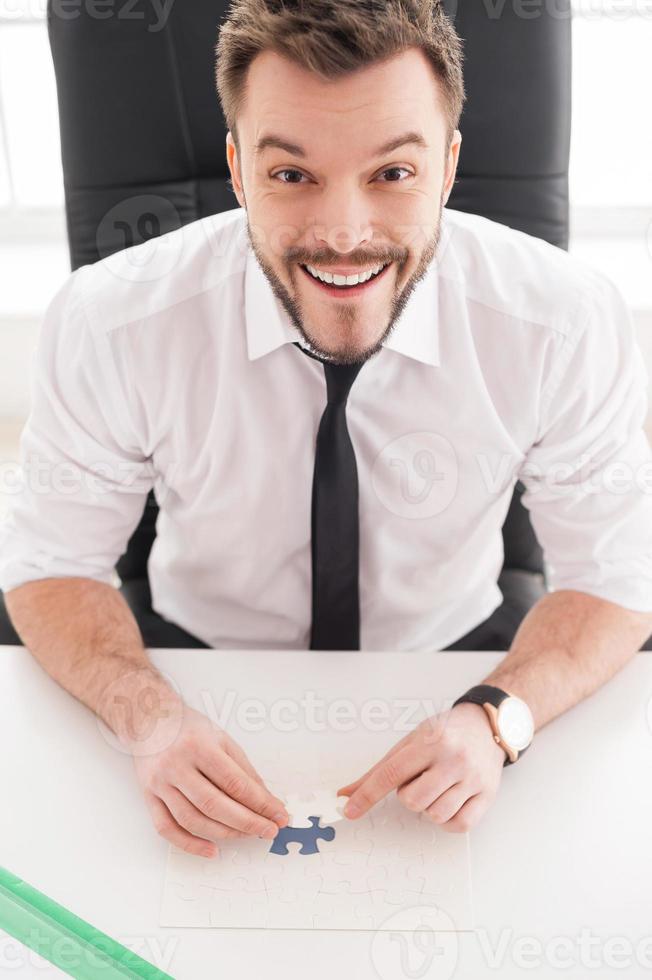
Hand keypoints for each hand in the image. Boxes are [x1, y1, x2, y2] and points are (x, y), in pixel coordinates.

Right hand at [125, 694, 288, 856]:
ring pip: (192, 820)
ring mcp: (160, 783)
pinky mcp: (148, 797)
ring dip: (224, 834)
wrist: (149, 720)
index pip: (235, 783)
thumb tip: (265, 801)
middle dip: (247, 822)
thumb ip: (243, 769)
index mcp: (199, 746)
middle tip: (269, 830)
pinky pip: (167, 829)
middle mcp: (176, 765)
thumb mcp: (222, 738)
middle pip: (214, 804)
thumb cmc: (189, 728)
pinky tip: (211, 850)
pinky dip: (189, 844)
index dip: (261, 803)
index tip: (279, 815)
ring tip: (246, 835)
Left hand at [337, 702, 506, 832]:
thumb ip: (379, 770)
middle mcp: (453, 759)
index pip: (391, 773)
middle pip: (413, 800)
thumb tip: (345, 794)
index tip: (349, 811)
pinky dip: (448, 821)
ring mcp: (472, 778)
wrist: (486, 726)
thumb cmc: (444, 733)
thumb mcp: (410, 742)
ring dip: (429, 807)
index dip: (367, 794)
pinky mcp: (487, 795)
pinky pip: (459, 825)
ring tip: (436, 787)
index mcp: (430, 742)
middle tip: (420, 780)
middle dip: (408, 796)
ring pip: (436, 815)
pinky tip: (449, 802)